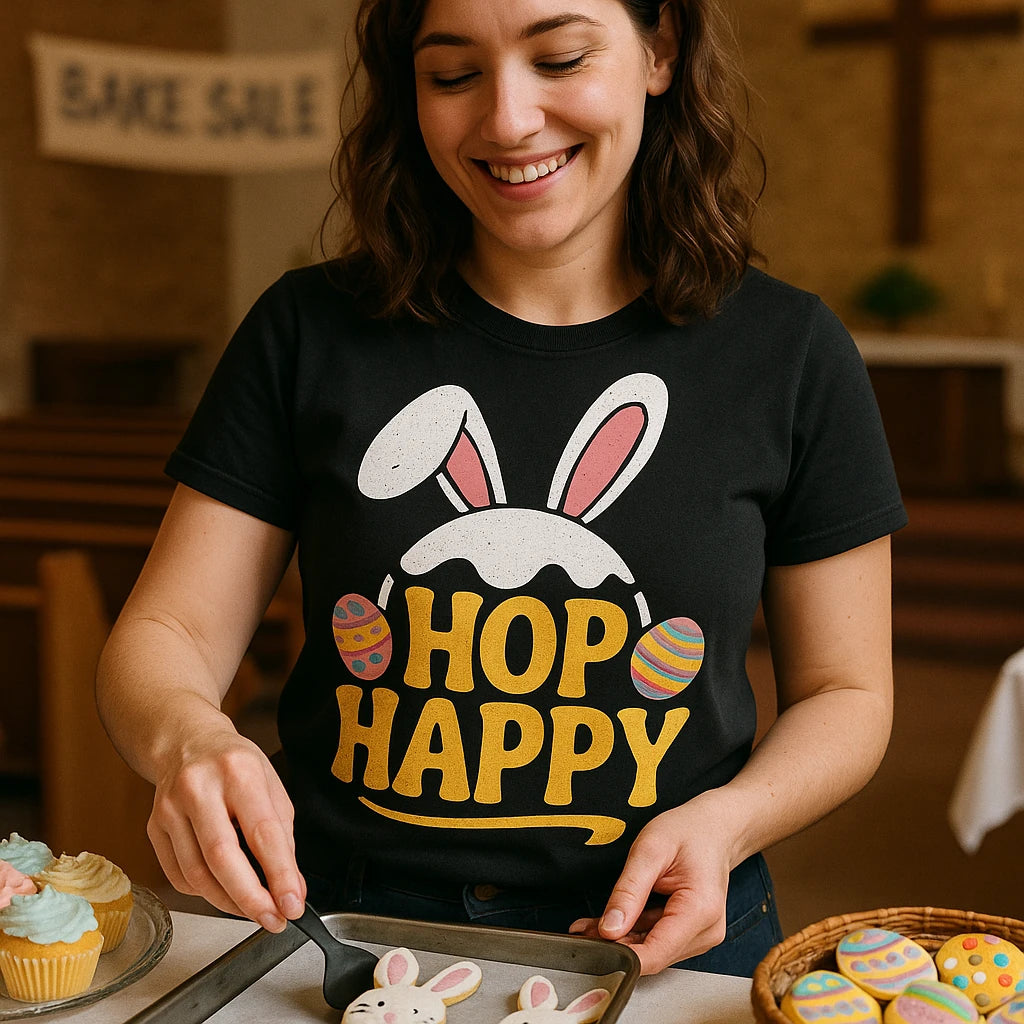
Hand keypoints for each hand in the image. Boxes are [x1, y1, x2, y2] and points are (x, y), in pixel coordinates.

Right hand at [147, 725, 305, 931]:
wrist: (186, 741)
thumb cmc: (235, 764)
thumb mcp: (271, 785)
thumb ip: (284, 838)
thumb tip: (292, 888)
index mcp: (238, 771)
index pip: (262, 831)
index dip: (280, 873)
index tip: (293, 903)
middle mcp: (199, 787)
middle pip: (222, 857)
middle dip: (251, 899)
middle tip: (274, 919)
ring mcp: (170, 808)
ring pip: (197, 874)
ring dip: (230, 902)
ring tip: (255, 910)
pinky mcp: (153, 828)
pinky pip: (179, 876)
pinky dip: (206, 892)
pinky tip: (224, 891)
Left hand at [569, 798, 735, 973]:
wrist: (714, 827)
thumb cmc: (688, 831)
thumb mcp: (650, 850)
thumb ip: (628, 891)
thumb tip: (609, 929)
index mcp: (700, 910)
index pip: (656, 954)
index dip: (621, 955)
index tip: (591, 946)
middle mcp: (706, 930)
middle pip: (653, 955)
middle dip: (616, 946)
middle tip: (582, 930)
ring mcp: (702, 934)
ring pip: (653, 951)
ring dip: (622, 940)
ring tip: (590, 924)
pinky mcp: (693, 932)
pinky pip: (659, 940)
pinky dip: (634, 932)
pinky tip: (612, 921)